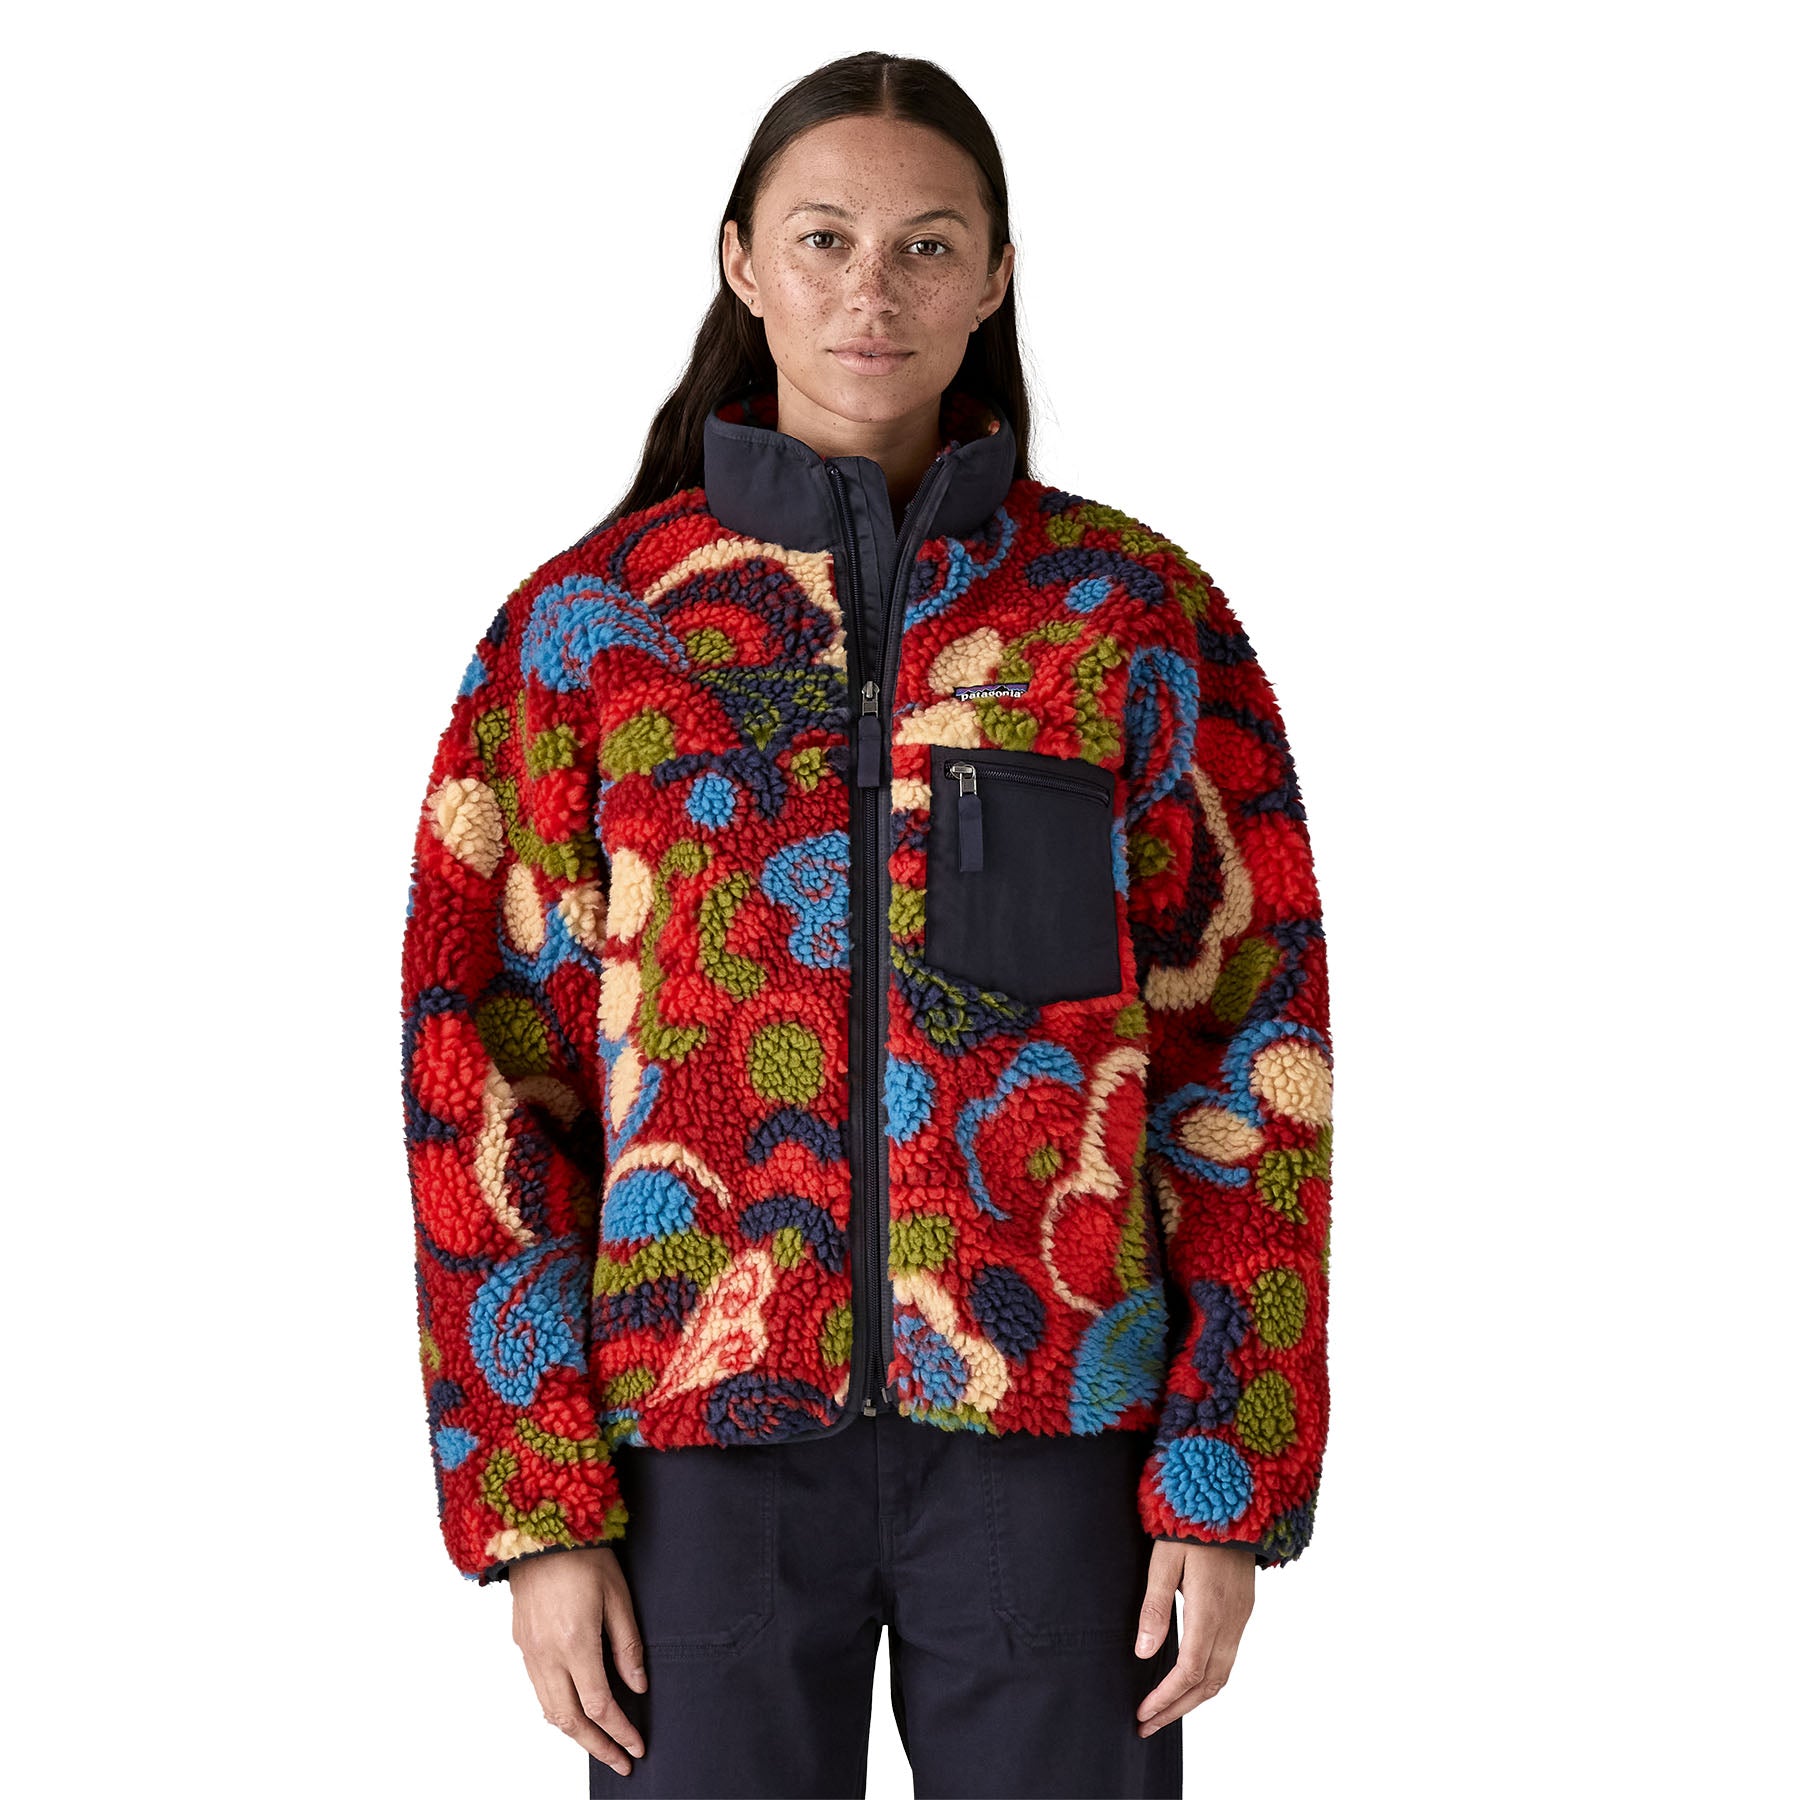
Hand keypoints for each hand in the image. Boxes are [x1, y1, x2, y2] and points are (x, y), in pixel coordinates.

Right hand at [509, 1546, 647, 1775]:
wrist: (539, 1528)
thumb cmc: (583, 1554)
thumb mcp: (617, 1595)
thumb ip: (627, 1646)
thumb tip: (637, 1687)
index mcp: (575, 1643)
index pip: (600, 1705)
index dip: (620, 1731)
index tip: (637, 1747)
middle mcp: (547, 1654)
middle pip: (570, 1720)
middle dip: (598, 1746)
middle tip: (621, 1761)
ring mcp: (529, 1651)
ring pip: (550, 1710)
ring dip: (576, 1734)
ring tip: (601, 1745)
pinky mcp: (521, 1643)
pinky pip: (538, 1690)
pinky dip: (558, 1710)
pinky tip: (575, 1712)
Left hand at [1132, 1539, 1255, 1735]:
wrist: (1231, 1499)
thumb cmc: (1190, 1525)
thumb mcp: (1163, 1560)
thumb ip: (1155, 1607)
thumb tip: (1144, 1653)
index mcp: (1210, 1610)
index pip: (1190, 1672)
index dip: (1166, 1698)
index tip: (1142, 1713)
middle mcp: (1231, 1620)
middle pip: (1209, 1684)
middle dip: (1178, 1709)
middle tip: (1147, 1724)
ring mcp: (1242, 1616)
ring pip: (1223, 1674)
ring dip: (1194, 1698)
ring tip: (1164, 1711)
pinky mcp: (1244, 1610)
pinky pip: (1229, 1657)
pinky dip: (1208, 1678)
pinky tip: (1188, 1680)